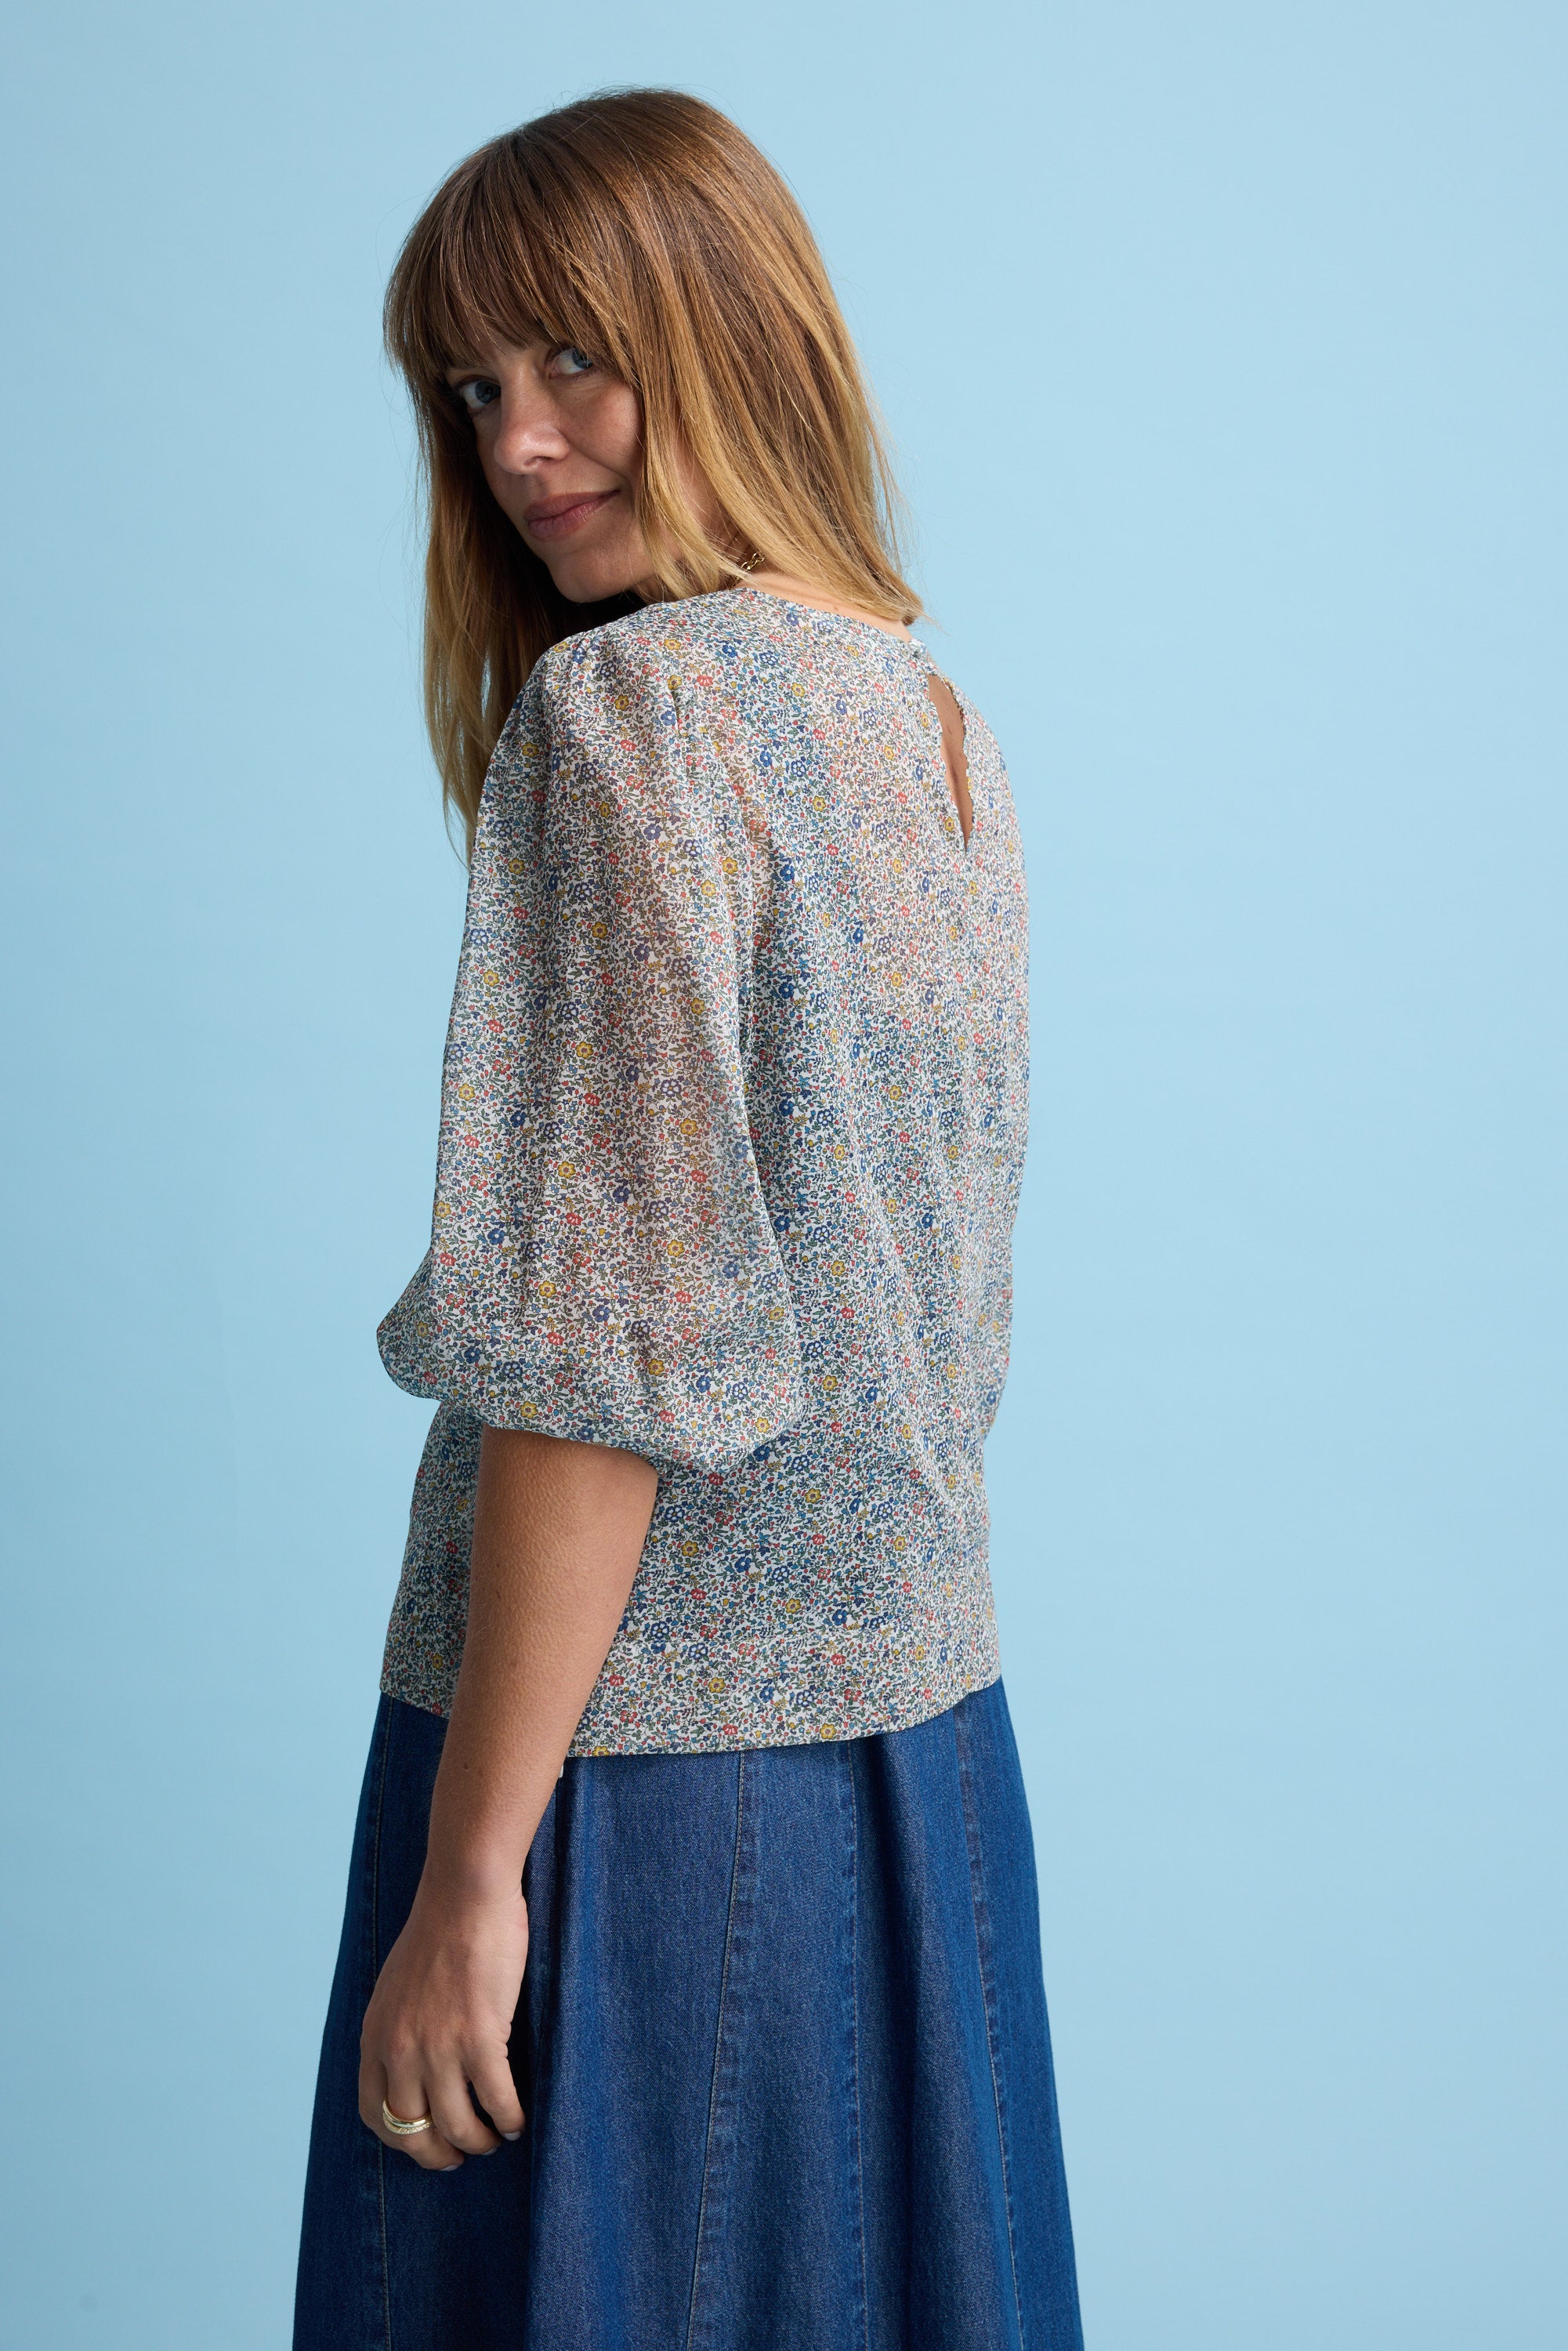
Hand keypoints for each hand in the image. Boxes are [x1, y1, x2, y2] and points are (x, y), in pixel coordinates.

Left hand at [358, 1875, 528, 2168]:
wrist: (464, 1892)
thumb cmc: (440, 1928)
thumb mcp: (396, 1984)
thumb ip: (397, 2026)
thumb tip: (414, 2063)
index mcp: (375, 2036)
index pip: (374, 2113)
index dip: (400, 2139)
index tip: (425, 2142)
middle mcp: (400, 2050)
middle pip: (414, 2132)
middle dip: (439, 2153)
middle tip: (462, 2154)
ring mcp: (438, 2048)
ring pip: (457, 2125)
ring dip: (479, 2141)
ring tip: (495, 2138)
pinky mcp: (479, 2039)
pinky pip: (496, 2100)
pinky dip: (509, 2119)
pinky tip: (517, 2121)